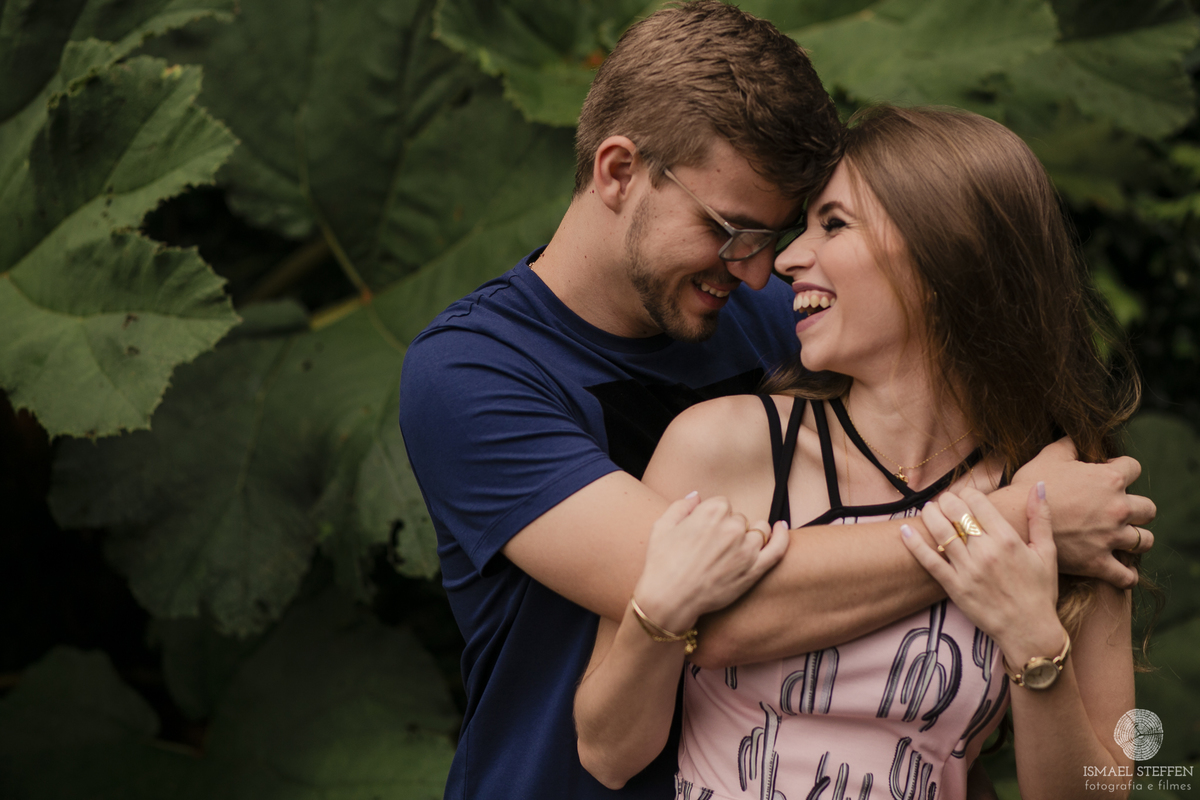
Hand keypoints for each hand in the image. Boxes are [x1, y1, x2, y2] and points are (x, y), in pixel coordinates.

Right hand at [633, 493, 788, 632]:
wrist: (669, 599)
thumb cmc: (661, 564)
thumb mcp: (662, 526)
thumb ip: (682, 506)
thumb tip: (697, 496)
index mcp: (711, 512)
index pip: (723, 504)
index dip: (713, 517)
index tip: (705, 531)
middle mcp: (732, 527)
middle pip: (739, 518)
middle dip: (728, 528)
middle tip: (712, 548)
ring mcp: (746, 549)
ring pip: (758, 530)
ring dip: (749, 535)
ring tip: (734, 549)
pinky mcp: (754, 570)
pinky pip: (777, 549)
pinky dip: (782, 537)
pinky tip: (781, 528)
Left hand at [901, 486, 1064, 665]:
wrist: (1030, 631)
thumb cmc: (1039, 591)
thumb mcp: (1046, 553)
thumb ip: (1040, 518)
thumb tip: (1038, 486)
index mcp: (1008, 539)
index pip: (978, 503)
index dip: (967, 493)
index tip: (965, 495)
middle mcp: (986, 552)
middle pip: (956, 513)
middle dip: (946, 500)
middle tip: (944, 501)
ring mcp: (969, 570)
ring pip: (941, 532)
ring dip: (930, 515)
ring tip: (929, 510)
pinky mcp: (955, 587)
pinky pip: (930, 562)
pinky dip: (915, 545)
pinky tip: (905, 531)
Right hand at [1011, 438, 1153, 588]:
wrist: (1012, 520)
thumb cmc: (1028, 486)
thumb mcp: (1049, 456)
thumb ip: (1070, 445)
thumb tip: (1077, 438)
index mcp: (1109, 479)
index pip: (1134, 467)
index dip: (1122, 469)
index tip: (1109, 476)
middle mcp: (1117, 509)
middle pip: (1148, 509)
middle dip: (1136, 508)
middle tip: (1116, 511)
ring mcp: (1110, 538)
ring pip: (1144, 541)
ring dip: (1136, 539)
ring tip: (1121, 538)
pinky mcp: (1098, 562)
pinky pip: (1125, 576)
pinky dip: (1126, 574)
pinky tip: (1119, 568)